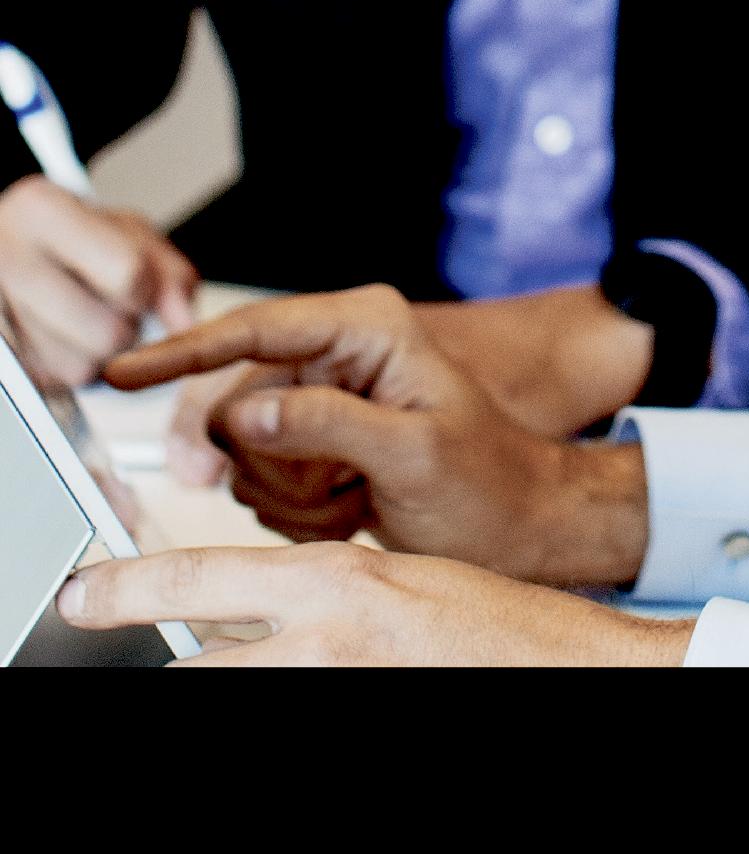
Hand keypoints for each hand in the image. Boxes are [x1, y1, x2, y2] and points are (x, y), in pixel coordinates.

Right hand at [0, 175, 195, 388]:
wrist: (14, 241)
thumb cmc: (73, 233)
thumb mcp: (129, 231)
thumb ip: (169, 272)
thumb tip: (183, 322)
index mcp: (43, 212)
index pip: (128, 275)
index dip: (145, 289)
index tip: (135, 282)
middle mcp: (11, 259)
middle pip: (107, 334)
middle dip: (126, 329)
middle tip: (111, 306)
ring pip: (80, 368)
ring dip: (98, 355)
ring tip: (83, 317)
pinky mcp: (2, 355)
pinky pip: (55, 382)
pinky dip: (71, 364)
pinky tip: (62, 333)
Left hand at [56, 542, 691, 667]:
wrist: (577, 668)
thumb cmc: (496, 625)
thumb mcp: (398, 583)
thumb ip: (320, 597)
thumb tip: (250, 610)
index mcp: (335, 583)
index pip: (196, 578)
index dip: (124, 590)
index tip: (81, 597)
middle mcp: (326, 644)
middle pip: (191, 671)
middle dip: (155, 674)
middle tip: (121, 661)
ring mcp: (339, 691)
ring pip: (229, 694)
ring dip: (217, 688)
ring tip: (213, 675)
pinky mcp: (361, 718)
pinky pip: (281, 718)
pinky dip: (274, 701)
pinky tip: (288, 688)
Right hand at [105, 286, 652, 586]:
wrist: (520, 526)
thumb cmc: (490, 484)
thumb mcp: (414, 453)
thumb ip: (328, 424)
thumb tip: (249, 409)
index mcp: (369, 327)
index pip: (255, 329)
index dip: (183, 353)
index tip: (124, 374)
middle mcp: (338, 351)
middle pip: (234, 396)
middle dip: (269, 460)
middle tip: (329, 490)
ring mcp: (322, 397)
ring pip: (240, 447)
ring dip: (289, 492)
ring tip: (355, 499)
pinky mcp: (313, 440)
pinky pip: (258, 477)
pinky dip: (294, 508)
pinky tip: (347, 508)